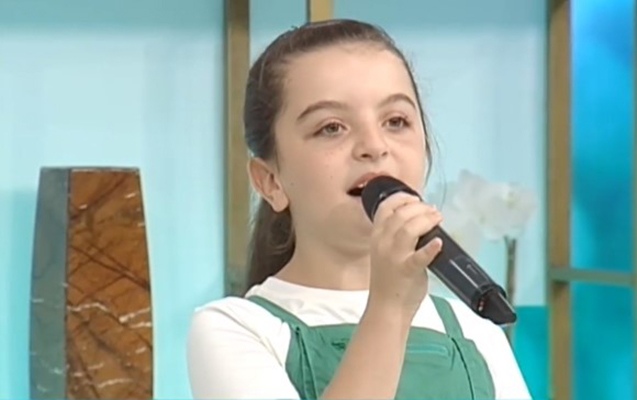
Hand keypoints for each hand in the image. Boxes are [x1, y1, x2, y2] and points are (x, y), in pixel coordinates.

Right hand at [367, 192, 442, 322]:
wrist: (386, 308)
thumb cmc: (389, 281)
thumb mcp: (386, 252)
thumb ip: (397, 236)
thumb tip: (421, 219)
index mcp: (376, 237)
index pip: (385, 208)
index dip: (402, 198)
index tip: (416, 198)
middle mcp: (382, 243)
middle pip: (401, 214)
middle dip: (420, 208)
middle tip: (433, 211)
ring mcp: (393, 257)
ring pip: (409, 228)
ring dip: (426, 219)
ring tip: (437, 218)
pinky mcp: (406, 271)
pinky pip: (419, 256)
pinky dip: (430, 248)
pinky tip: (439, 243)